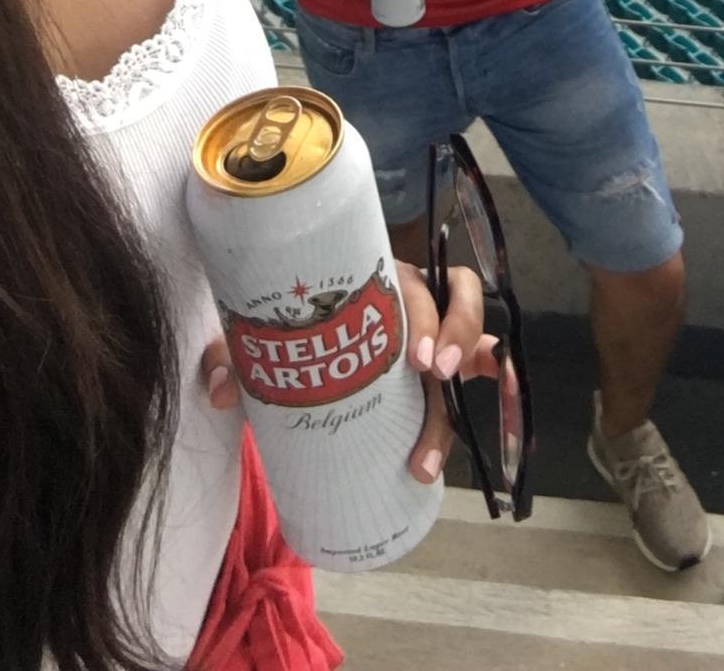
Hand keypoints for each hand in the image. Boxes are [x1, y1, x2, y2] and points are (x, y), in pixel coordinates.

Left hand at [197, 260, 499, 483]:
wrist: (304, 338)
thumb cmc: (293, 327)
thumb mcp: (264, 338)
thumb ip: (237, 355)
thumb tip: (220, 390)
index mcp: (374, 280)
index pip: (411, 283)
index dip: (425, 316)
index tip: (415, 360)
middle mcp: (412, 295)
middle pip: (450, 303)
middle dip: (453, 337)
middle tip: (432, 377)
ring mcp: (433, 326)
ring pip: (472, 329)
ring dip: (469, 363)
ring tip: (432, 444)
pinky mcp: (444, 356)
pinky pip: (483, 354)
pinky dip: (497, 364)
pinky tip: (503, 385)